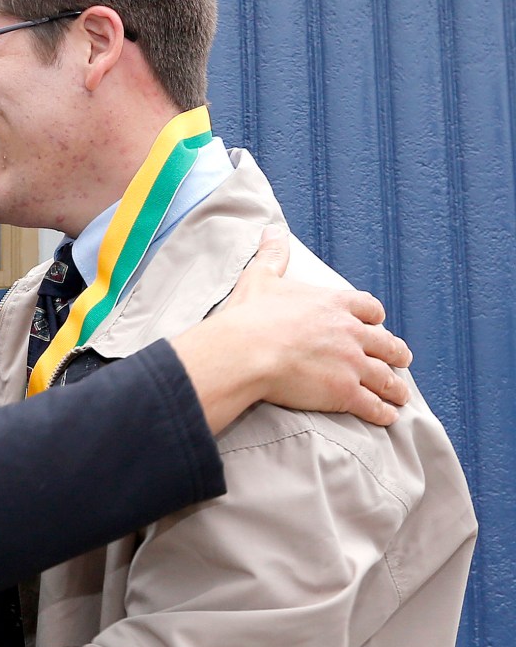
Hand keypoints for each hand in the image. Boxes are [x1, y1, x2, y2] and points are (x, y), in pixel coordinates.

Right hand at [174, 225, 411, 434]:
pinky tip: (387, 416)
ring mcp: (351, 364)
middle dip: (395, 353)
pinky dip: (383, 411)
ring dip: (395, 387)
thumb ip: (272, 255)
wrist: (245, 352)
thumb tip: (272, 230)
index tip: (377, 324)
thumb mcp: (261, 278)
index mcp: (334, 304)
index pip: (369, 308)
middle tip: (401, 359)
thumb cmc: (249, 317)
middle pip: (385, 343)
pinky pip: (373, 405)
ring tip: (400, 395)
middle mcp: (350, 332)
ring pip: (385, 376)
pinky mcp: (345, 392)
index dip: (375, 318)